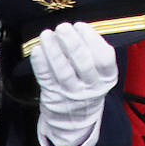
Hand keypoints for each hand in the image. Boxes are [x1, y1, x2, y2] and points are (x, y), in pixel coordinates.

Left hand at [31, 21, 117, 145]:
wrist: (75, 120)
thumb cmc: (86, 85)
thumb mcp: (99, 74)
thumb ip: (92, 52)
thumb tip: (75, 29)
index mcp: (106, 78)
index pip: (104, 59)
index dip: (92, 40)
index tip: (80, 26)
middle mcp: (91, 87)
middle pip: (83, 64)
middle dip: (72, 43)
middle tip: (63, 27)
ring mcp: (71, 93)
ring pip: (63, 71)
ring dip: (54, 51)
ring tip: (47, 35)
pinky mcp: (53, 96)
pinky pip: (46, 78)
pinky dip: (40, 64)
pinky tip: (37, 50)